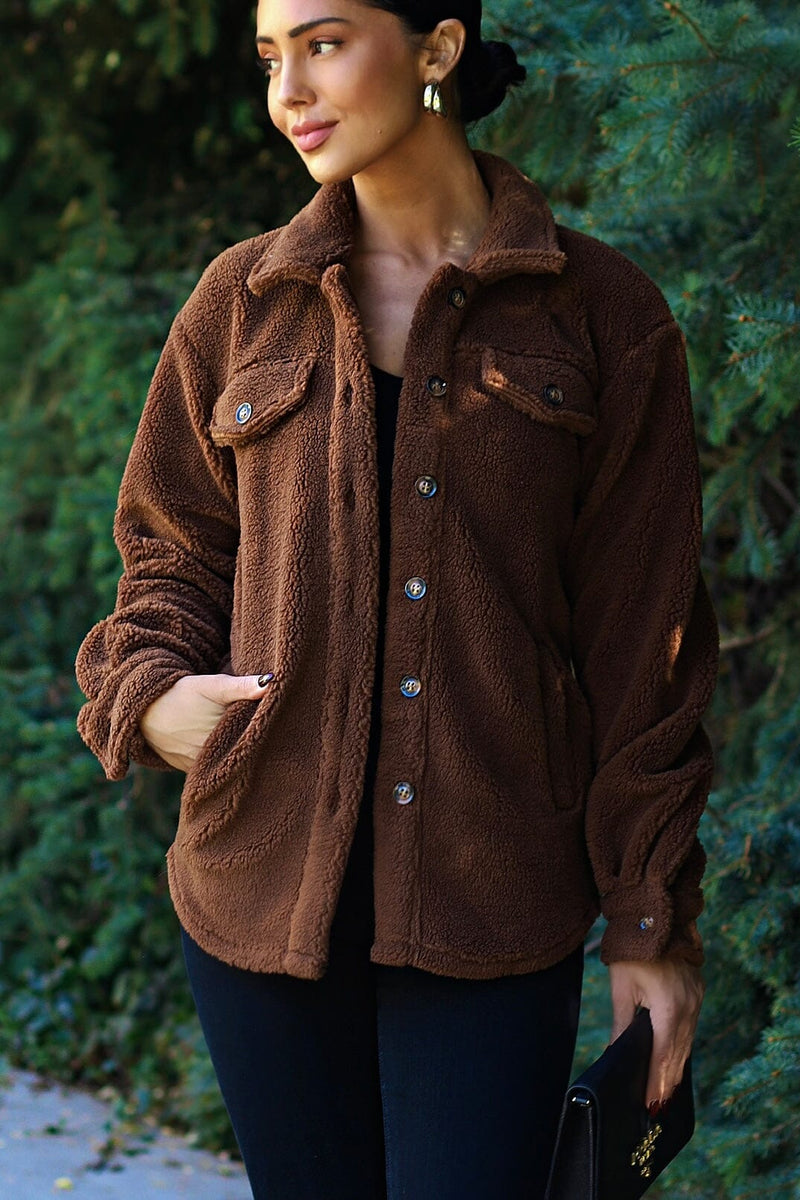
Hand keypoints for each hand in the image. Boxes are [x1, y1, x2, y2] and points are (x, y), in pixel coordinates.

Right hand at [139, 673, 271, 771]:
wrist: (146, 711)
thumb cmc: (181, 695)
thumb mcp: (212, 686)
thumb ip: (242, 686)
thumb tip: (272, 681)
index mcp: (221, 738)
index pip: (254, 741)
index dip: (269, 735)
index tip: (281, 729)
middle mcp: (211, 759)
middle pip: (243, 755)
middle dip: (259, 749)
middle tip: (275, 739)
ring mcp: (200, 768)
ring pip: (228, 764)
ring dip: (241, 758)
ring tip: (260, 748)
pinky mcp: (192, 772)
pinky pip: (213, 770)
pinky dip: (223, 763)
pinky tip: (236, 756)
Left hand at [609, 958, 704, 1111]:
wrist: (654, 914)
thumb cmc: (631, 950)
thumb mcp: (621, 988)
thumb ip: (621, 1024)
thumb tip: (614, 1054)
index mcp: (669, 1008)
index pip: (662, 1054)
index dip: (655, 1080)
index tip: (648, 1103)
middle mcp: (689, 1007)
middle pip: (678, 1053)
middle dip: (666, 1080)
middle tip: (655, 1107)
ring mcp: (697, 999)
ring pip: (687, 1042)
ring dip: (676, 1066)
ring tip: (664, 1091)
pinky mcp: (698, 992)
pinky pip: (691, 1027)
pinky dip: (682, 1046)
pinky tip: (674, 1059)